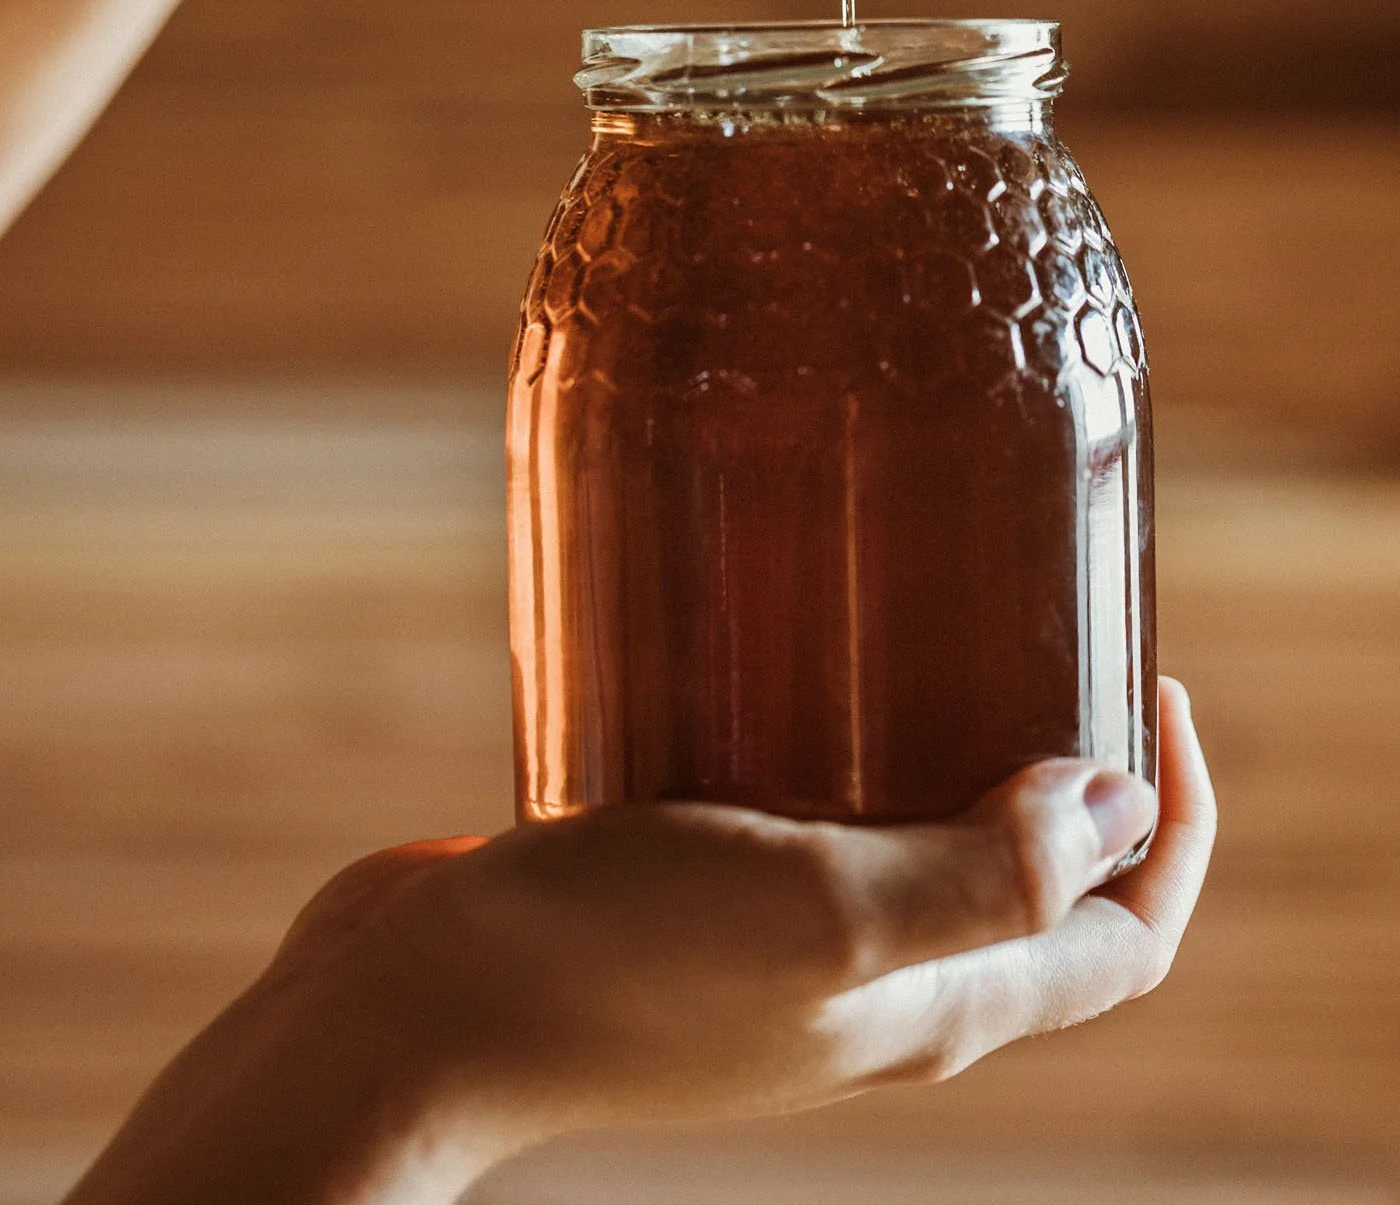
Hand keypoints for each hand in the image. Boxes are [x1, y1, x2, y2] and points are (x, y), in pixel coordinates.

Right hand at [65, 682, 1213, 1204]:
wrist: (415, 1010)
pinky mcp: (695, 888)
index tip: (1151, 688)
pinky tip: (783, 645)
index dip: (1178, 828)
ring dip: (950, 741)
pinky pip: (806, 808)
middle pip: (1034, 888)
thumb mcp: (826, 916)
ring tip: (928, 613)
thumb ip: (984, 874)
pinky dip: (831, 733)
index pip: (1127, 942)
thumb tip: (1119, 807)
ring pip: (916, 837)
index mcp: (934, 1006)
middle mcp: (872, 986)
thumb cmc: (613, 968)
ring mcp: (780, 943)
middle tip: (1043, 623)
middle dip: (1074, 771)